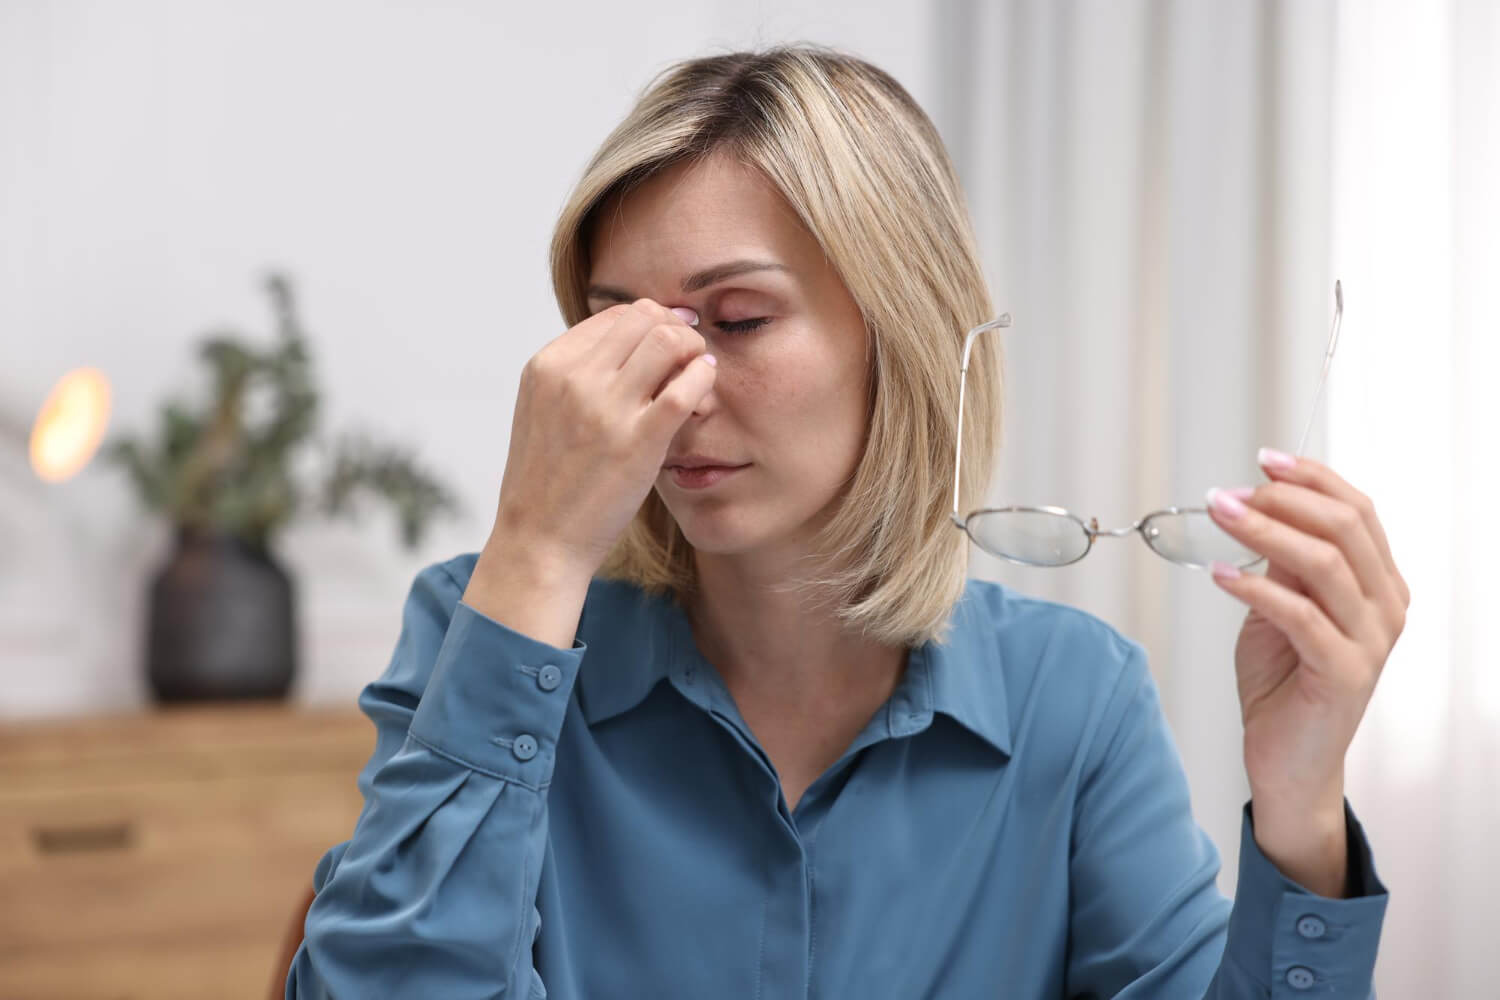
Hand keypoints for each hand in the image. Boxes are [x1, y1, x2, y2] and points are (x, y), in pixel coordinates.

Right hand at [489, 298, 715, 578]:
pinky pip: (686, 386)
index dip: (652, 324)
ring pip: (669, 339)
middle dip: (677, 330)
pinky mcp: (637, 441)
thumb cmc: (548, 481)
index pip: (616, 314)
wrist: (539, 540)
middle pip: (646, 316)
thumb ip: (578, 375)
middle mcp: (574, 377)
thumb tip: (630, 344)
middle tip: (689, 357)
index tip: (668, 345)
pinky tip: (703, 394)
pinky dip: (704, 379)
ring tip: (696, 376)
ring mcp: (605, 408)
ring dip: (694, 351)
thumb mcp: (544, 411)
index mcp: (548, 365)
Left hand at [1204, 449, 1408, 891]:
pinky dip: (1254, 588)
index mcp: (1380, 584)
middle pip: (1345, 527)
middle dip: (1283, 500)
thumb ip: (1284, 564)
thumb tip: (1263, 507)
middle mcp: (1387, 607)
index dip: (1312, 479)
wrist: (1289, 761)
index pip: (1358, 511)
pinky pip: (1299, 615)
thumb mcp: (1281, 608)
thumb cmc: (1284, 682)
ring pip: (1323, 564)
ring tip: (1219, 516)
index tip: (1265, 459)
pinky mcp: (1344, 673)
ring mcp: (1371, 641)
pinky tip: (1218, 574)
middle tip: (1229, 493)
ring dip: (1263, 532)